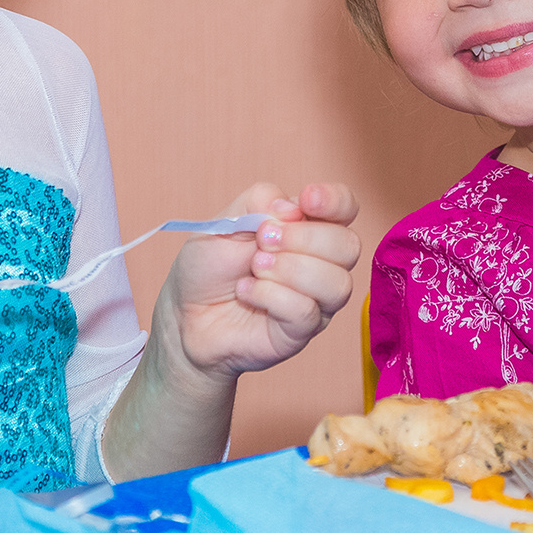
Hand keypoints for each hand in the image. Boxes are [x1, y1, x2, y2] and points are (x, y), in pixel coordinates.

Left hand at [157, 183, 359, 382]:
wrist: (184, 316)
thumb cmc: (209, 268)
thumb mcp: (227, 221)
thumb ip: (261, 202)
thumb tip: (295, 208)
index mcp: (309, 228)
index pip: (346, 208)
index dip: (335, 201)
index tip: (306, 200)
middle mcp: (322, 264)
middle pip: (348, 245)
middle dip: (303, 238)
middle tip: (263, 240)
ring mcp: (317, 301)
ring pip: (336, 283)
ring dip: (289, 269)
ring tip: (254, 269)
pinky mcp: (301, 332)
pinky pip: (306, 311)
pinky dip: (271, 296)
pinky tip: (246, 292)